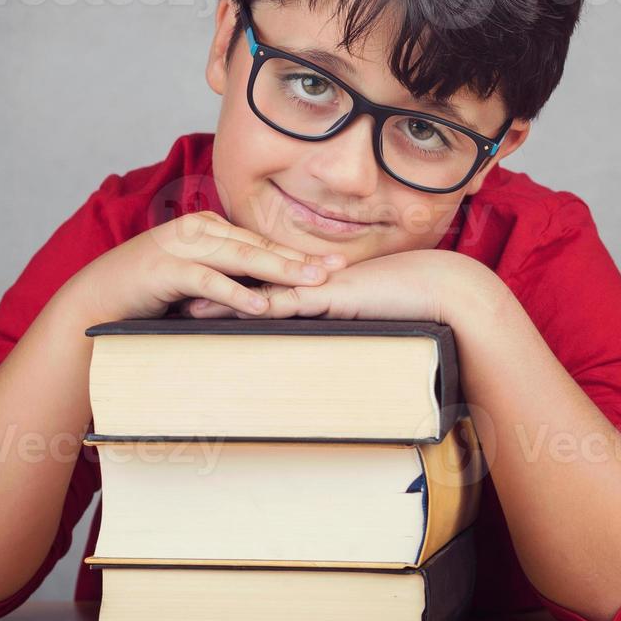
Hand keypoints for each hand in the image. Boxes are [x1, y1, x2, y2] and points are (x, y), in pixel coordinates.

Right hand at [62, 210, 347, 323]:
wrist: (97, 299)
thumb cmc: (149, 292)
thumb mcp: (196, 279)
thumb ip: (228, 277)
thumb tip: (268, 292)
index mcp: (208, 228)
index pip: (261, 242)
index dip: (297, 253)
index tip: (333, 264)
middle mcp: (198, 231)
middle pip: (259, 245)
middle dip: (300, 258)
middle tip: (336, 268)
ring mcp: (181, 247)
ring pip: (240, 257)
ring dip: (279, 270)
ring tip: (311, 282)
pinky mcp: (166, 269)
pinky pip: (208, 281)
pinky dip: (235, 292)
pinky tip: (261, 304)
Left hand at [186, 248, 496, 324]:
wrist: (441, 289)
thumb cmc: (413, 303)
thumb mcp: (369, 315)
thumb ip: (346, 321)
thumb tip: (332, 339)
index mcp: (319, 284)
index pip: (268, 284)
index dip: (234, 286)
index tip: (201, 293)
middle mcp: (314, 281)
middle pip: (255, 283)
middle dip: (216, 290)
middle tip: (178, 296)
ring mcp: (321, 287)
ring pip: (263, 293)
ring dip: (226, 302)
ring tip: (189, 310)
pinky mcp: (333, 297)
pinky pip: (291, 306)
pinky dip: (261, 311)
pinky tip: (236, 316)